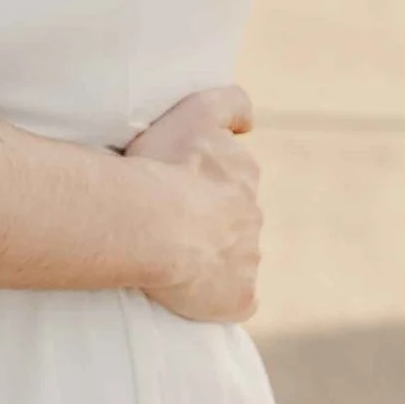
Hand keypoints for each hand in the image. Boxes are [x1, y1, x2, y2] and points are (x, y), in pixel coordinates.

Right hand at [122, 86, 260, 323]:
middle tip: (169, 224)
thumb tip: (250, 122)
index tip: (183, 188)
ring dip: (212, 259)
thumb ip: (230, 102)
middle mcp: (253, 217)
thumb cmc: (166, 166)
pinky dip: (219, 299)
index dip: (208, 184)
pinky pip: (235, 301)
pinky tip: (192, 294)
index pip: (233, 179)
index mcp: (243, 176)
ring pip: (234, 260)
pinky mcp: (240, 298)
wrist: (151, 223)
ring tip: (170, 259)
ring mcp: (249, 260)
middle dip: (212, 223)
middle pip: (234, 221)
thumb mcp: (196, 110)